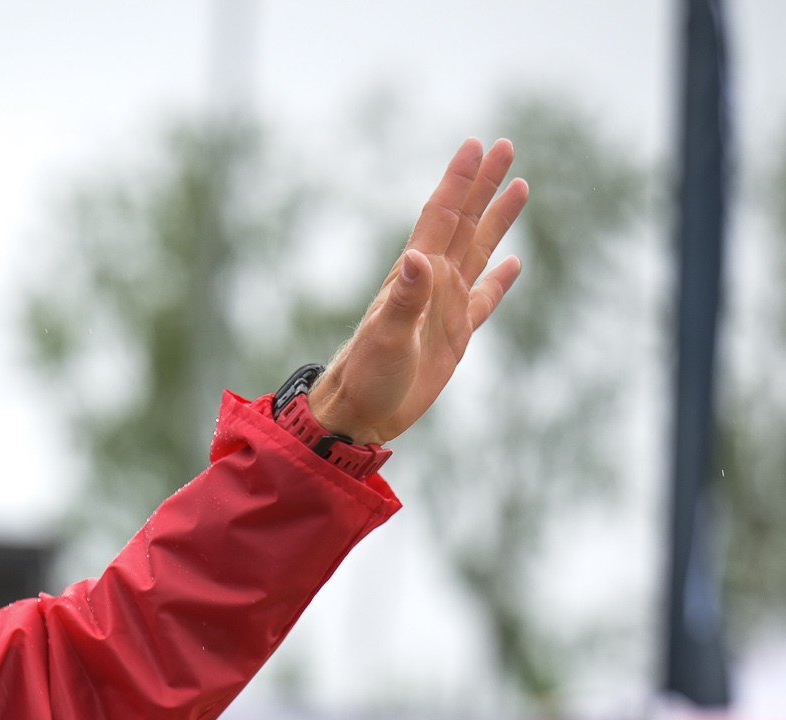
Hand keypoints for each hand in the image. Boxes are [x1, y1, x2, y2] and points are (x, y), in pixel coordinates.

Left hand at [307, 137, 528, 443]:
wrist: (361, 413)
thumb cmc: (367, 375)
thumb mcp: (386, 336)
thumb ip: (405, 298)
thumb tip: (418, 256)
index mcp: (416, 276)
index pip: (441, 217)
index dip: (458, 181)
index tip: (476, 145)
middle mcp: (433, 283)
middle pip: (465, 222)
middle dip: (483, 185)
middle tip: (504, 145)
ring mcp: (446, 306)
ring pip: (479, 251)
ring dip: (497, 220)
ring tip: (519, 186)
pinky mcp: (455, 334)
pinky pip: (485, 298)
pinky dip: (501, 279)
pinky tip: (514, 262)